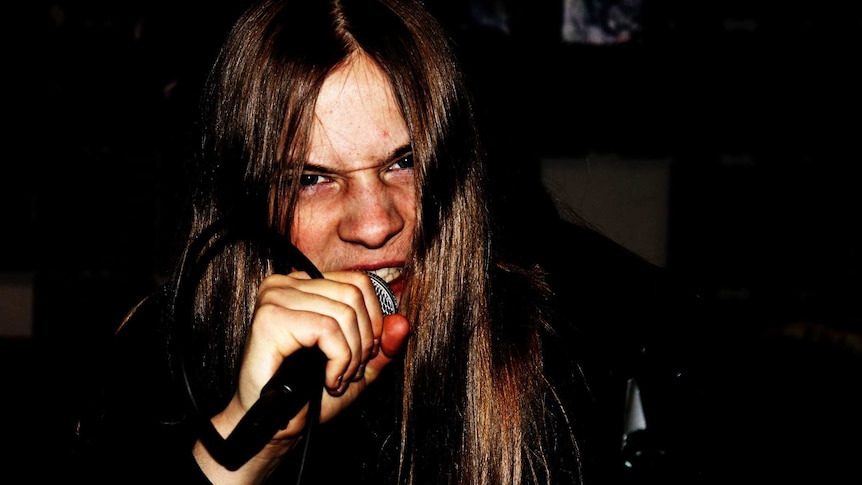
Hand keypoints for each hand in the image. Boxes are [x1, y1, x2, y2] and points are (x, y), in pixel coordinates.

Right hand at [194, 270, 408, 479]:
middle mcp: (287, 283)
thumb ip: (383, 345)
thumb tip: (402, 322)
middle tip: (352, 372)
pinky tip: (327, 379)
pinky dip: (338, 359)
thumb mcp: (358, 367)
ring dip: (351, 354)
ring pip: (343, 312)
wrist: (274, 426)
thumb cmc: (308, 395)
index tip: (367, 353)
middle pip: (353, 294)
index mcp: (305, 285)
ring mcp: (275, 297)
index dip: (374, 319)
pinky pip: (326, 329)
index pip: (358, 281)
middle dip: (364, 340)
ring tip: (338, 379)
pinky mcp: (270, 318)